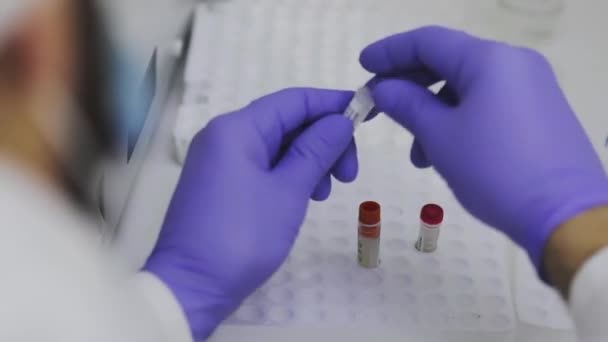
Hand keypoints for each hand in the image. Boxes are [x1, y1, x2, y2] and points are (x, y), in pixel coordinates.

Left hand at [145, 88, 356, 339]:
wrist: (190, 287)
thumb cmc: (242, 236)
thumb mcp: (288, 191)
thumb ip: (317, 150)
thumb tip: (341, 120)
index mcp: (237, 128)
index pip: (295, 100)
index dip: (334, 104)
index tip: (367, 115)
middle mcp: (224, 136)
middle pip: (286, 122)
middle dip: (323, 141)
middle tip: (350, 175)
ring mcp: (219, 160)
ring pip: (276, 146)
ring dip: (309, 161)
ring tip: (325, 193)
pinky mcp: (220, 184)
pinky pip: (262, 166)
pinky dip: (288, 175)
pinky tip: (305, 197)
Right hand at [360, 26, 607, 272]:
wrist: (565, 215)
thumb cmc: (494, 169)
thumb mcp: (440, 136)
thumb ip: (406, 104)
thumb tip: (382, 89)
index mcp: (490, 60)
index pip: (428, 42)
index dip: (390, 51)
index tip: (362, 66)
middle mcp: (514, 64)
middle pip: (448, 62)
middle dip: (410, 85)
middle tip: (378, 107)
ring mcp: (530, 88)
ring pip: (466, 88)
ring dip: (433, 112)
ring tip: (416, 153)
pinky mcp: (538, 113)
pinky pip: (487, 105)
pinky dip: (459, 122)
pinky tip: (444, 155)